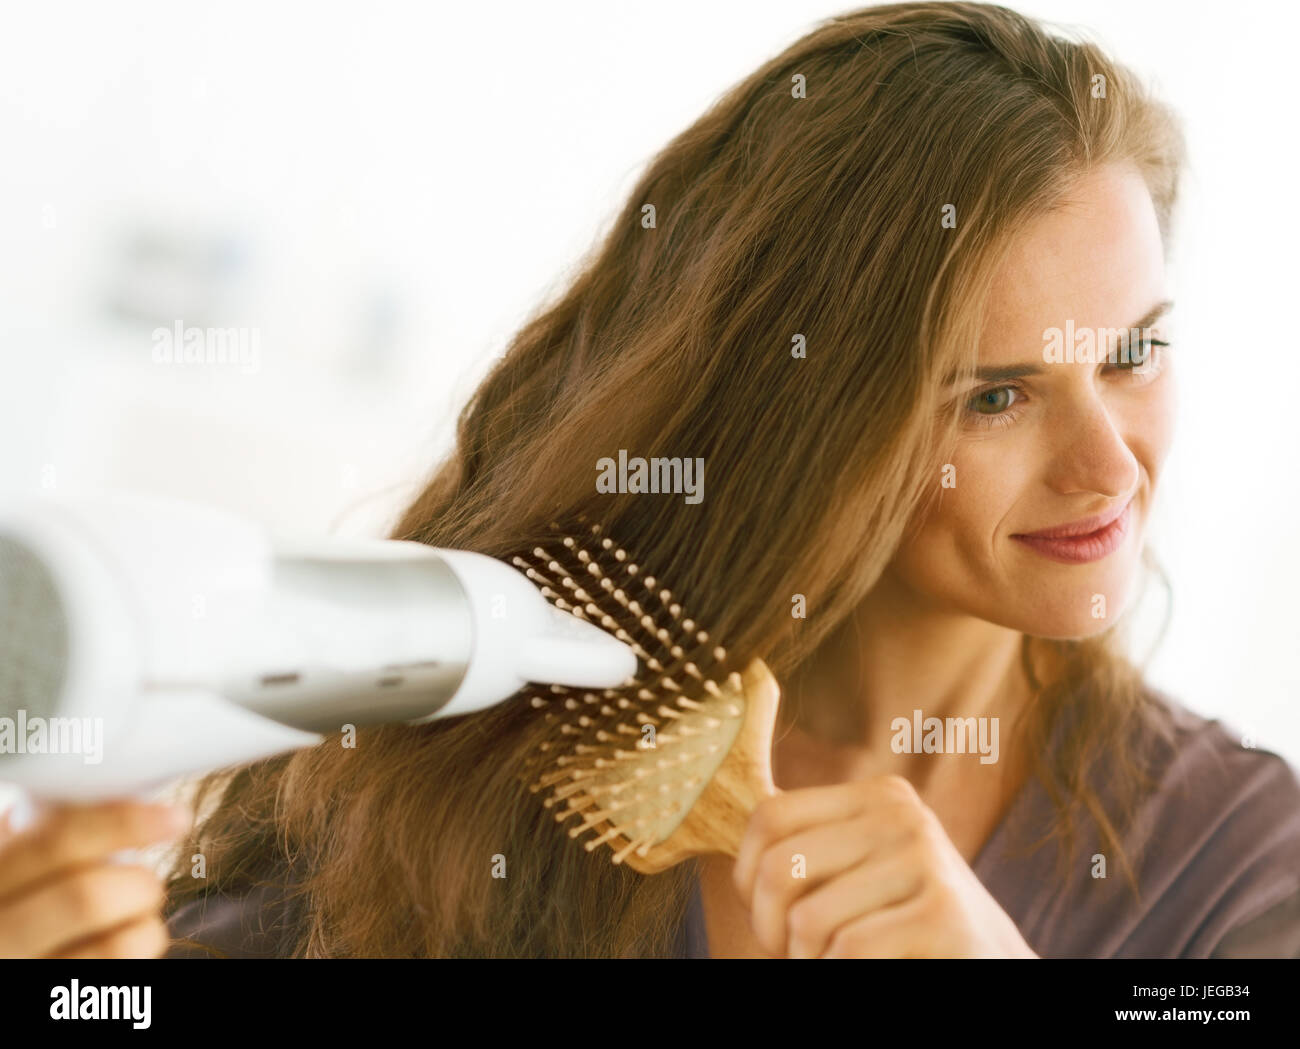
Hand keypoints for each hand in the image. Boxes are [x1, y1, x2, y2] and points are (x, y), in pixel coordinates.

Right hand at [0, 798, 190, 958]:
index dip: (124, 824)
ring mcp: (23, 974)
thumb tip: (127, 795)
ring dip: (145, 919)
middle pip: (88, 898)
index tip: (176, 816)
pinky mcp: (50, 1003)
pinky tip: (129, 934)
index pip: (56, 843)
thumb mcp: (17, 853)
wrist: (5, 943)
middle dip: (139, 882)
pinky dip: (144, 942)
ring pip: (116, 944)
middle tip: (147, 880)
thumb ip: (53, 827)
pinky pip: (122, 974)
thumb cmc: (17, 891)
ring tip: (135, 909)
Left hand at [732, 775, 1037, 957]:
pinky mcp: (944, 915)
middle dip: (770, 929)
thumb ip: (814, 848)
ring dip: (807, 961)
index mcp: (879, 796)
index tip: (766, 917)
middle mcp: (904, 816)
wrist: (994, 966)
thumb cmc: (909, 926)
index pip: (769, 816)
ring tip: (833, 964)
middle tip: (792, 954)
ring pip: (809, 920)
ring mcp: (928, 861)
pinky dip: (838, 975)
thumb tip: (734, 837)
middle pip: (779, 867)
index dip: (747, 875)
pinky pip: (847, 951)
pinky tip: (867, 972)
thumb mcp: (865, 870)